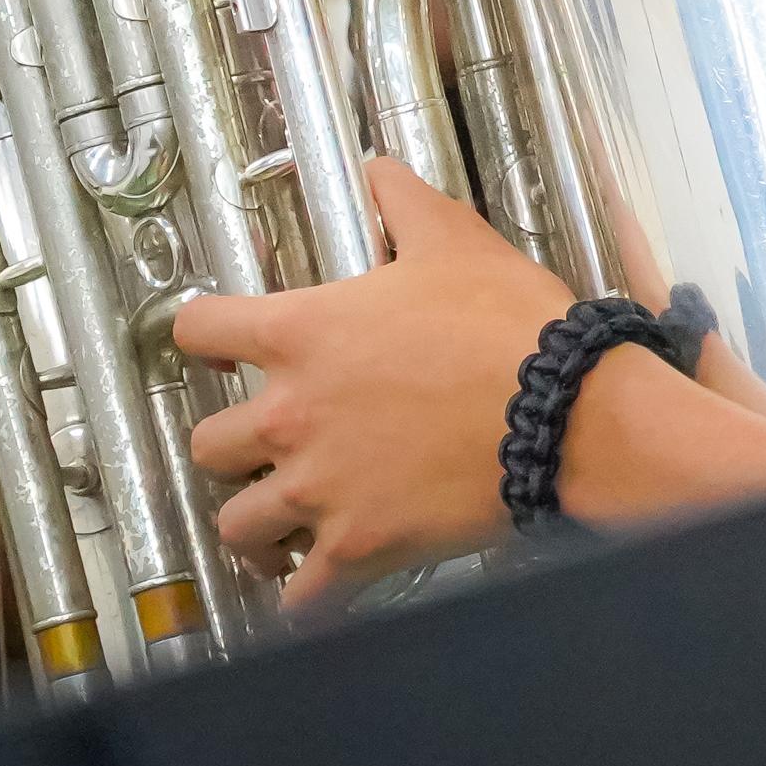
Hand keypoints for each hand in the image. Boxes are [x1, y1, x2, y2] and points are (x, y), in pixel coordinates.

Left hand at [176, 158, 574, 610]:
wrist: (566, 411)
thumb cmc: (511, 324)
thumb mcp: (455, 241)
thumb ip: (403, 203)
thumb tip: (376, 167)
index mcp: (301, 334)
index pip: (199, 330)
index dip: (202, 336)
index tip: (215, 348)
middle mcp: (291, 415)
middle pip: (207, 445)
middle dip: (236, 448)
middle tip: (272, 447)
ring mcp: (319, 488)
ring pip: (238, 526)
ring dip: (260, 526)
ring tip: (287, 525)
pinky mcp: (357, 547)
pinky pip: (300, 598)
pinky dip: (305, 598)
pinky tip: (320, 589)